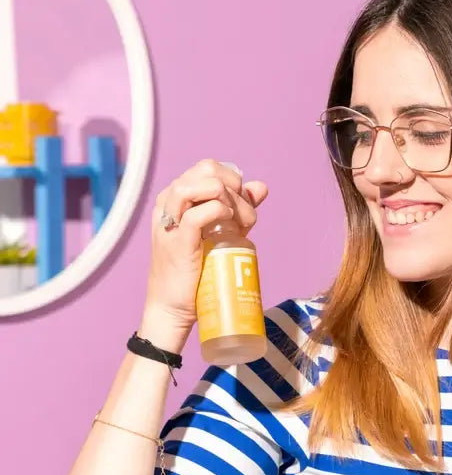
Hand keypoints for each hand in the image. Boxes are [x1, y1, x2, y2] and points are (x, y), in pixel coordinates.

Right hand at [141, 160, 268, 343]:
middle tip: (244, 216)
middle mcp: (168, 203)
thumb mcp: (222, 232)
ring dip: (227, 197)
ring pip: (196, 185)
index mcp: (175, 197)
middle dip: (234, 187)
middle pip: (205, 169)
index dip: (233, 181)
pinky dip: (219, 212)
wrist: (174, 307)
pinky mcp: (176, 242)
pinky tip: (230, 223)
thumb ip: (239, 208)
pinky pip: (197, 214)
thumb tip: (261, 187)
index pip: (207, 167)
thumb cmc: (197, 270)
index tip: (244, 206)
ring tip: (237, 221)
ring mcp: (169, 221)